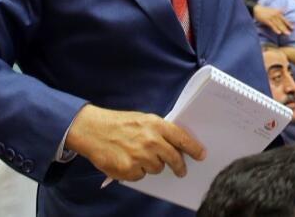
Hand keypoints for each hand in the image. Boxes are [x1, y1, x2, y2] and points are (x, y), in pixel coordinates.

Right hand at [66, 105, 204, 181]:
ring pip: (157, 168)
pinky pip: (141, 176)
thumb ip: (159, 130)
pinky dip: (136, 171)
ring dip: (151, 165)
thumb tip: (176, 145)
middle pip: (174, 158)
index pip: (182, 138)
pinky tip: (126, 161)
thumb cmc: (118, 124)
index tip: (201, 154)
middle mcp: (150, 141)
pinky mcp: (129, 170)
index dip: (194, 148)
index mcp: (156, 125)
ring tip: (138, 155)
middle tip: (181, 171)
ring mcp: (140, 156)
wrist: (92, 130)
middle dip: (179, 166)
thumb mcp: (142, 119)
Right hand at [253, 5, 293, 34]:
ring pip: (278, 24)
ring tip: (286, 33)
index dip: (289, 23)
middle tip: (290, 33)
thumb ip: (279, 11)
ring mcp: (271, 17)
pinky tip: (279, 33)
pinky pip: (272, 26)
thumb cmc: (265, 10)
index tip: (293, 27)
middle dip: (286, 28)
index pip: (284, 19)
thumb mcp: (273, 9)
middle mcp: (276, 14)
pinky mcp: (267, 20)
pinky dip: (276, 29)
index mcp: (278, 12)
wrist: (257, 9)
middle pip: (282, 22)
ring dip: (283, 29)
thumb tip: (285, 10)